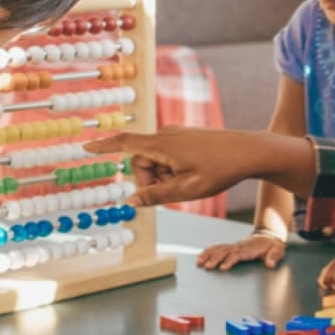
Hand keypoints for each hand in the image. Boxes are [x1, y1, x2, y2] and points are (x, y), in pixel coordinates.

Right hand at [86, 127, 315, 206]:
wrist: (250, 150)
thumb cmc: (220, 170)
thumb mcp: (186, 190)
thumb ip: (156, 195)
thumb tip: (131, 200)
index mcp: (161, 145)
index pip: (123, 143)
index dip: (102, 146)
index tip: (84, 146)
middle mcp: (165, 135)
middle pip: (141, 162)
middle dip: (150, 180)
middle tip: (176, 190)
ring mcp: (176, 134)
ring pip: (156, 160)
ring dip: (165, 176)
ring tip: (190, 181)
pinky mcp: (185, 137)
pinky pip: (168, 155)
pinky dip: (174, 169)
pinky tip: (195, 174)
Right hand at [197, 235, 286, 270]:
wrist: (268, 236)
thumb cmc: (272, 246)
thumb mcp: (277, 250)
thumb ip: (273, 257)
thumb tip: (269, 264)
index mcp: (249, 249)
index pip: (237, 255)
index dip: (230, 261)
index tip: (222, 268)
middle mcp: (239, 247)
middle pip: (224, 252)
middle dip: (215, 259)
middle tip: (207, 267)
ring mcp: (234, 246)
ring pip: (218, 249)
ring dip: (208, 255)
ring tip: (199, 262)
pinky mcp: (230, 247)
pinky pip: (217, 248)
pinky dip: (208, 251)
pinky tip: (200, 256)